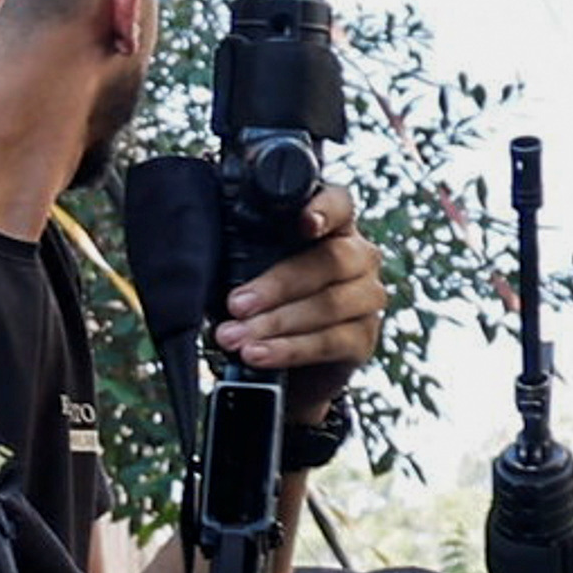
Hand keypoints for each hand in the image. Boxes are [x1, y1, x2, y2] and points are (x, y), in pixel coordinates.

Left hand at [218, 183, 384, 373]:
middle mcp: (360, 257)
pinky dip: (288, 350)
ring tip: (235, 337)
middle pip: (331, 261)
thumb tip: (205, 252)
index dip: (325, 210)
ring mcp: (367, 298)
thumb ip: (245, 252)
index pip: (341, 205)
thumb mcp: (252, 269)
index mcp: (333, 227)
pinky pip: (328, 342)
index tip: (304, 223)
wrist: (290, 367)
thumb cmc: (267, 303)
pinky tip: (259, 354)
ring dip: (276, 322)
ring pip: (329, 305)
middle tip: (236, 305)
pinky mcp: (363, 339)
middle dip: (277, 285)